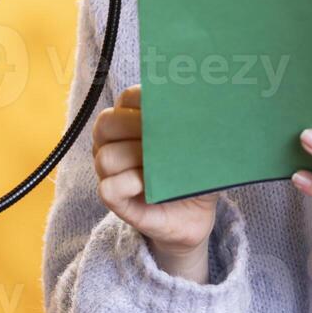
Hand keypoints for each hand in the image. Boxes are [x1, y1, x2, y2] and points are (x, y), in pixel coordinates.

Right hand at [92, 84, 219, 268]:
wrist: (195, 213)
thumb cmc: (193, 173)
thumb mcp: (198, 147)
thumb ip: (195, 126)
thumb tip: (205, 108)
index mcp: (131, 121)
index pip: (127, 99)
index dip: (144, 100)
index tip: (169, 111)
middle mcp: (113, 143)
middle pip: (107, 123)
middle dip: (134, 127)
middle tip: (163, 139)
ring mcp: (110, 172)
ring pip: (106, 157)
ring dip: (133, 159)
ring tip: (159, 167)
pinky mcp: (115, 201)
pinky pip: (108, 188)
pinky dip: (128, 184)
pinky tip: (146, 184)